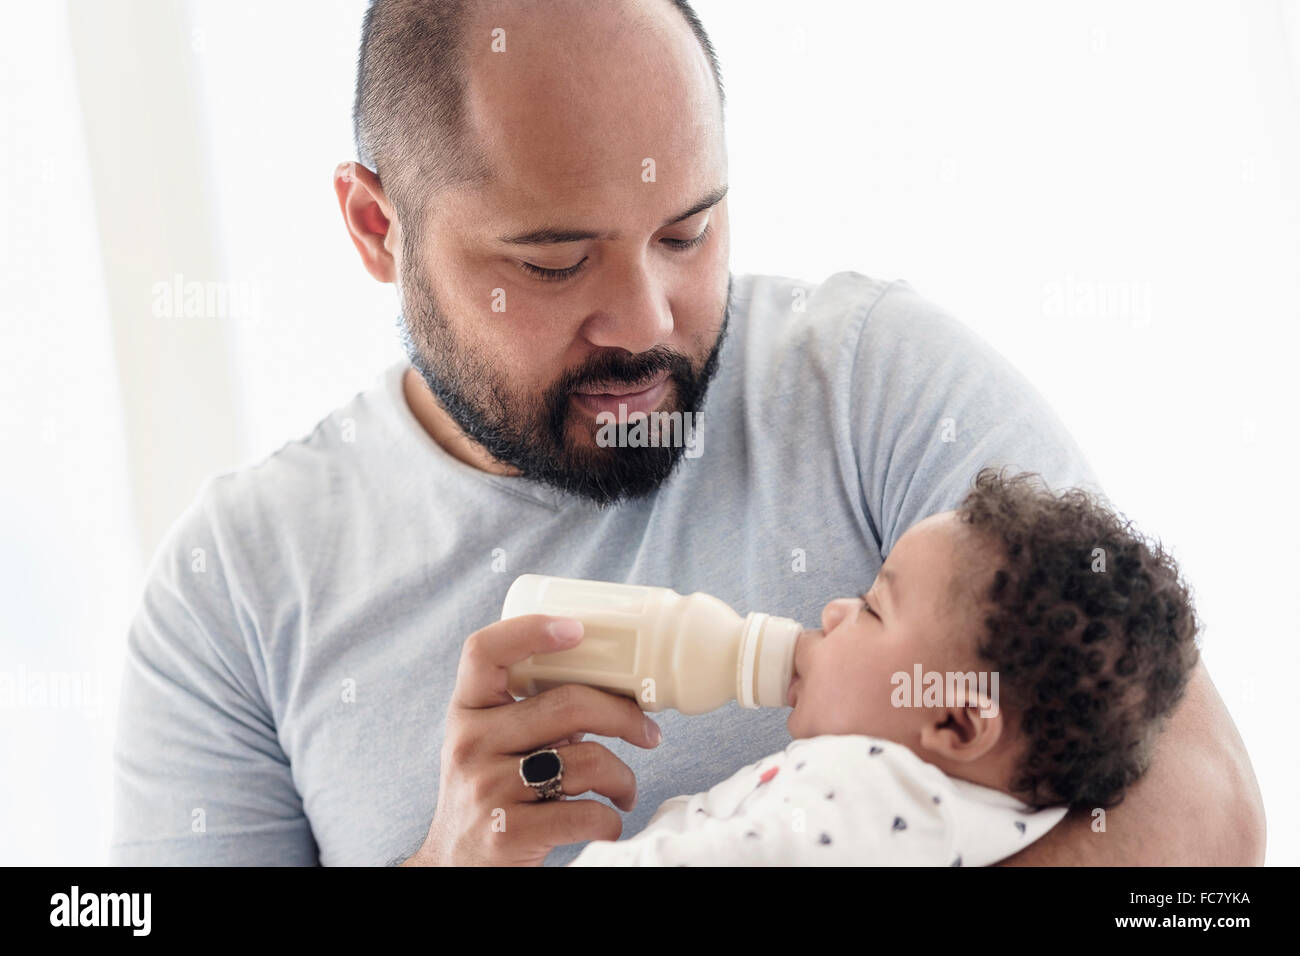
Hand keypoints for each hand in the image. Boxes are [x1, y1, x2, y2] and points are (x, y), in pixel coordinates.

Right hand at [401, 614, 662, 865]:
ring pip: (586, 760)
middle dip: (623, 715)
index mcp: (467, 711)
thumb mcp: (492, 743)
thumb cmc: (491, 793)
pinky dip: (609, 818)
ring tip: (624, 789)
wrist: (455, 867)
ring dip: (623, 776)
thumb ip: (531, 713)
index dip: (531, 630)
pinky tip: (607, 820)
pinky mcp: (506, 832)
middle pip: (566, 704)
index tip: (578, 629)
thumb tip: (613, 687)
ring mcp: (486, 788)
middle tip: (647, 732)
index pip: (484, 651)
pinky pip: (583, 812)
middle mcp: (470, 743)